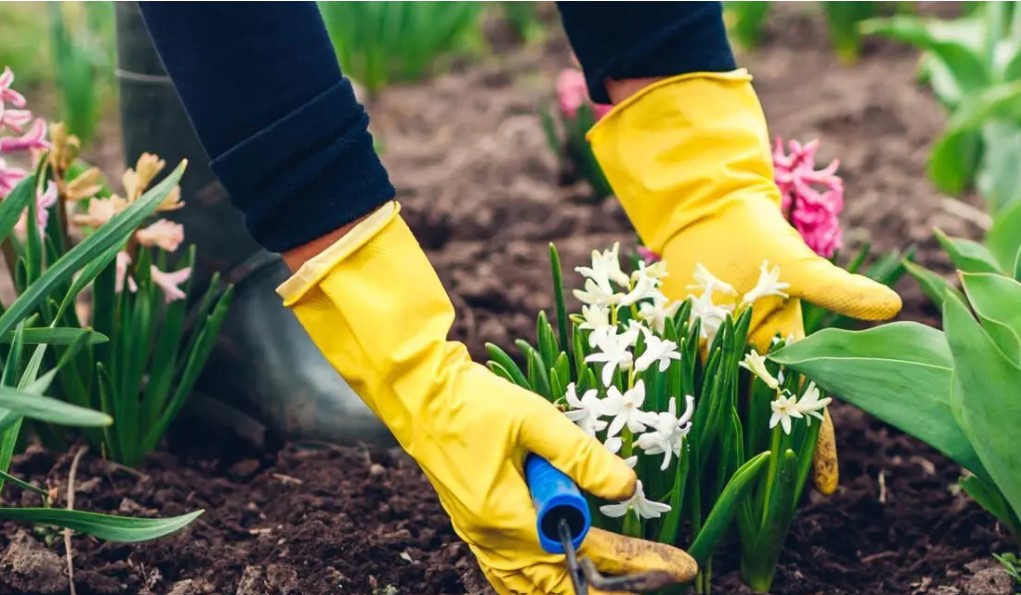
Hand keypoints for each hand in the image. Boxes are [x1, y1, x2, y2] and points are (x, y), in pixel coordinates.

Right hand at [277, 202, 695, 593]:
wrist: (416, 393)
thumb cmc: (471, 401)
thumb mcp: (535, 419)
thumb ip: (581, 455)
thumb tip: (628, 487)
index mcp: (507, 517)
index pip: (585, 551)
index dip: (635, 561)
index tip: (676, 565)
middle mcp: (492, 538)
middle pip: (560, 584)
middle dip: (613, 584)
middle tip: (660, 577)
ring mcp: (479, 536)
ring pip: (532, 586)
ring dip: (575, 584)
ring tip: (620, 582)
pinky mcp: (474, 524)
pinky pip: (510, 572)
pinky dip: (540, 580)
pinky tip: (562, 572)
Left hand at [590, 71, 900, 495]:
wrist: (708, 214)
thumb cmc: (759, 237)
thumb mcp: (798, 266)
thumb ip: (836, 290)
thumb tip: (892, 305)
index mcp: (781, 348)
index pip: (805, 408)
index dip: (816, 447)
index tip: (824, 489)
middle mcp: (747, 358)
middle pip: (759, 416)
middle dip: (761, 456)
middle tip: (761, 501)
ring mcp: (711, 352)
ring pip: (716, 404)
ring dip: (712, 438)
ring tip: (705, 484)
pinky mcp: (675, 340)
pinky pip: (673, 375)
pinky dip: (666, 398)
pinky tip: (654, 430)